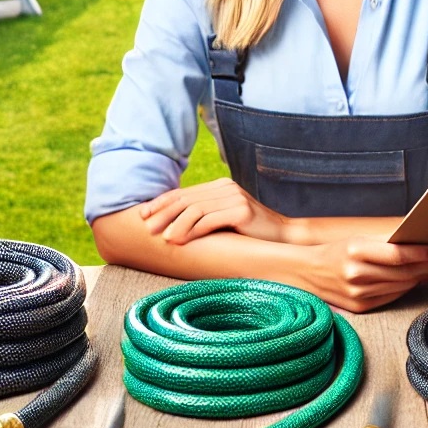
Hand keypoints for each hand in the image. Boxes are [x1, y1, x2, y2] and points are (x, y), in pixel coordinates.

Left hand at [139, 178, 293, 244]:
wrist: (283, 238)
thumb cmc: (250, 234)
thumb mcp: (224, 221)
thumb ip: (204, 216)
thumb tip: (171, 225)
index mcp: (220, 186)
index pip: (184, 192)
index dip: (161, 202)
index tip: (143, 214)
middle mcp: (226, 187)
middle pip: (186, 198)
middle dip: (163, 213)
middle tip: (147, 228)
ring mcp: (234, 197)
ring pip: (195, 209)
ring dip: (175, 223)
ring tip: (163, 237)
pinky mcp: (242, 211)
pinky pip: (209, 219)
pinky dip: (191, 230)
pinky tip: (180, 240)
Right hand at [299, 239, 427, 312]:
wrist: (307, 273)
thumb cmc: (338, 252)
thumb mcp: (358, 240)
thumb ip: (386, 242)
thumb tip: (419, 243)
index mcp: (355, 251)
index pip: (398, 255)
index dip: (421, 254)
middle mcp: (356, 274)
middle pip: (403, 273)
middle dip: (427, 267)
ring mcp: (357, 294)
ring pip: (400, 287)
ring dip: (420, 278)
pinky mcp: (359, 308)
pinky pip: (391, 298)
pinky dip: (405, 289)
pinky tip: (415, 281)